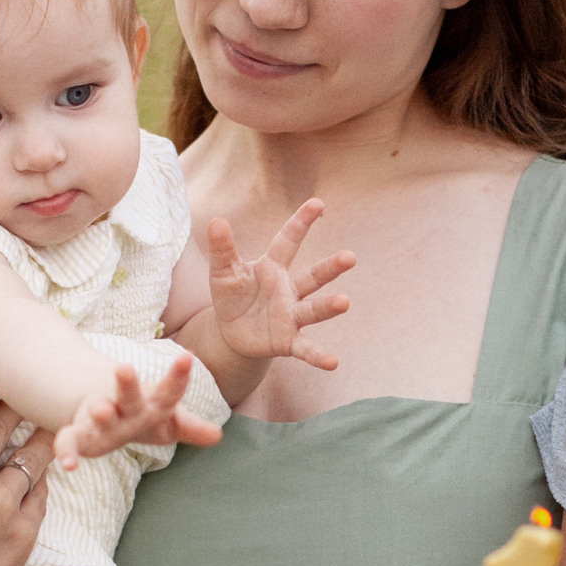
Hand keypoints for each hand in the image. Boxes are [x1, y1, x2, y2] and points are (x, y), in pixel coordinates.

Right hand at [53, 350, 223, 467]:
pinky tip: (68, 465)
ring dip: (100, 411)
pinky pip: (69, 441)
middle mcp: (125, 406)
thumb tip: (217, 435)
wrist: (96, 404)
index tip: (187, 358)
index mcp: (150, 402)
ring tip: (100, 409)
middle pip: (129, 395)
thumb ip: (188, 427)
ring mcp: (99, 417)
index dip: (177, 377)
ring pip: (99, 412)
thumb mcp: (165, 421)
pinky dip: (66, 451)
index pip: (168, 390)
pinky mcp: (79, 434)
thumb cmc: (140, 414)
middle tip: (124, 368)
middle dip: (128, 384)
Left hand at [206, 199, 353, 369]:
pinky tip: (333, 362)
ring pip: (313, 309)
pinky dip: (318, 356)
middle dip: (331, 268)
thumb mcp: (222, 272)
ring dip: (329, 306)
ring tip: (344, 301)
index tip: (318, 203)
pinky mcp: (287, 341)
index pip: (289, 241)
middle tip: (349, 257)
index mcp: (273, 268)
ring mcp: (291, 315)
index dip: (302, 222)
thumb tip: (216, 221)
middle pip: (313, 276)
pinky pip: (305, 348)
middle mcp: (288, 290)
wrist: (230, 333)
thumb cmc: (231, 296)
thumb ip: (222, 249)